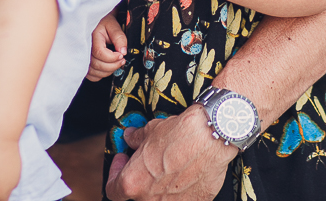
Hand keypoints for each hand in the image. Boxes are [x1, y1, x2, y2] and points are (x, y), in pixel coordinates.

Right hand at [88, 12, 126, 80]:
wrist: (96, 21)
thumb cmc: (104, 22)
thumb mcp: (113, 25)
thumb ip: (119, 37)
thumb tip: (123, 52)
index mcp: (91, 36)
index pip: (99, 52)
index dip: (112, 57)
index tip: (121, 55)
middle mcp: (83, 47)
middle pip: (96, 64)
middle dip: (112, 66)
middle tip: (122, 60)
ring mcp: (82, 56)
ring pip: (94, 72)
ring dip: (108, 71)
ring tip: (116, 63)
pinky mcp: (83, 63)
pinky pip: (91, 75)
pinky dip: (100, 75)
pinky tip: (107, 67)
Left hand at [105, 105, 235, 200]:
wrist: (211, 138)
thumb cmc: (179, 135)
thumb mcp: (150, 131)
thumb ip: (136, 139)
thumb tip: (130, 137)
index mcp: (132, 183)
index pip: (113, 190)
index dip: (115, 173)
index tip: (123, 160)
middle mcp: (149, 200)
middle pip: (137, 194)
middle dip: (140, 178)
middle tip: (146, 162)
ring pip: (160, 198)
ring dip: (159, 185)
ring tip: (168, 166)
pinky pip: (182, 199)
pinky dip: (181, 189)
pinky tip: (186, 172)